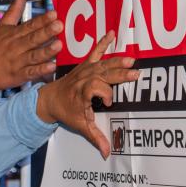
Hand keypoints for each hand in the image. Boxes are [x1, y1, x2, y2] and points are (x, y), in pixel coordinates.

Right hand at [0, 0, 62, 88]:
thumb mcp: (1, 26)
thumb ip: (14, 11)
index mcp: (14, 34)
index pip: (30, 25)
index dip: (42, 20)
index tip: (54, 14)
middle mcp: (16, 47)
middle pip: (33, 38)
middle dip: (46, 32)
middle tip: (59, 25)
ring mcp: (17, 62)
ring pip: (34, 55)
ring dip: (46, 51)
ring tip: (59, 45)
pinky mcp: (18, 76)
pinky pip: (30, 72)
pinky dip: (40, 70)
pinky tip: (51, 67)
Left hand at [35, 32, 138, 156]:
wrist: (49, 98)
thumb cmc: (66, 111)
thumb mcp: (80, 125)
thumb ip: (95, 137)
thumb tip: (107, 153)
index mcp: (83, 92)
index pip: (98, 90)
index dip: (106, 96)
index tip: (107, 104)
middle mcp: (84, 78)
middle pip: (105, 74)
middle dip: (120, 74)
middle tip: (135, 73)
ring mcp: (85, 69)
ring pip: (104, 64)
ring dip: (118, 61)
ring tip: (131, 60)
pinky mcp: (85, 64)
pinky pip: (95, 51)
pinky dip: (103, 42)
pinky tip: (112, 33)